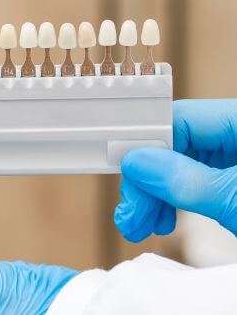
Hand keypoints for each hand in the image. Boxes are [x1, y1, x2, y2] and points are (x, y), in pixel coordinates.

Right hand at [116, 99, 236, 241]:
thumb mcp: (235, 199)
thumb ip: (186, 180)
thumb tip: (136, 162)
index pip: (179, 120)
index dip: (145, 145)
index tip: (121, 171)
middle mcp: (234, 134)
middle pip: (174, 146)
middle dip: (146, 182)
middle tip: (130, 214)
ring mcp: (234, 161)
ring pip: (179, 168)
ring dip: (153, 198)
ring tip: (139, 226)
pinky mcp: (232, 182)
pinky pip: (194, 184)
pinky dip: (173, 203)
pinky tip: (161, 220)